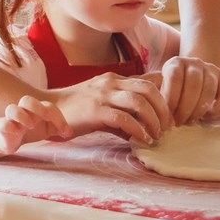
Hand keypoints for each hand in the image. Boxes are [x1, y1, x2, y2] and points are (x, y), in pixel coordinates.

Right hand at [0, 96, 69, 154]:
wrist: (9, 139)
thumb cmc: (32, 131)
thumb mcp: (48, 129)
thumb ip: (59, 128)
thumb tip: (69, 132)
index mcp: (36, 110)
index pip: (48, 106)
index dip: (58, 118)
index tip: (65, 132)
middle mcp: (23, 112)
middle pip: (27, 100)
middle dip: (37, 107)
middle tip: (45, 118)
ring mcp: (12, 120)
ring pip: (11, 109)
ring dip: (22, 116)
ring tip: (30, 126)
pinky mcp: (2, 130)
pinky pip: (1, 124)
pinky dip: (8, 127)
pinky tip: (16, 133)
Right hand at [51, 72, 169, 143]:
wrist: (49, 110)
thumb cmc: (77, 111)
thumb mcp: (104, 104)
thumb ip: (123, 111)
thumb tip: (145, 128)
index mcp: (115, 79)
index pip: (148, 82)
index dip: (164, 98)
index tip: (170, 117)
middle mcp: (111, 82)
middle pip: (148, 89)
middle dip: (164, 109)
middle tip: (168, 127)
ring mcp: (103, 95)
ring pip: (139, 101)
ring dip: (153, 120)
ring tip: (157, 135)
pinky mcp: (95, 110)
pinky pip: (123, 118)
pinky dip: (138, 129)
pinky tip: (143, 139)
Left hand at [149, 56, 219, 124]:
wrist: (194, 74)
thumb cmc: (170, 87)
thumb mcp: (157, 84)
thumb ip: (148, 91)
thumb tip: (135, 101)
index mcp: (175, 63)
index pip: (175, 78)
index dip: (171, 99)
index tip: (167, 116)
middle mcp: (195, 62)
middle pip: (193, 84)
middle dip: (185, 108)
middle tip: (178, 123)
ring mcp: (211, 69)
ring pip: (209, 89)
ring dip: (199, 110)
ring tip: (190, 121)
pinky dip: (218, 107)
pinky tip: (208, 115)